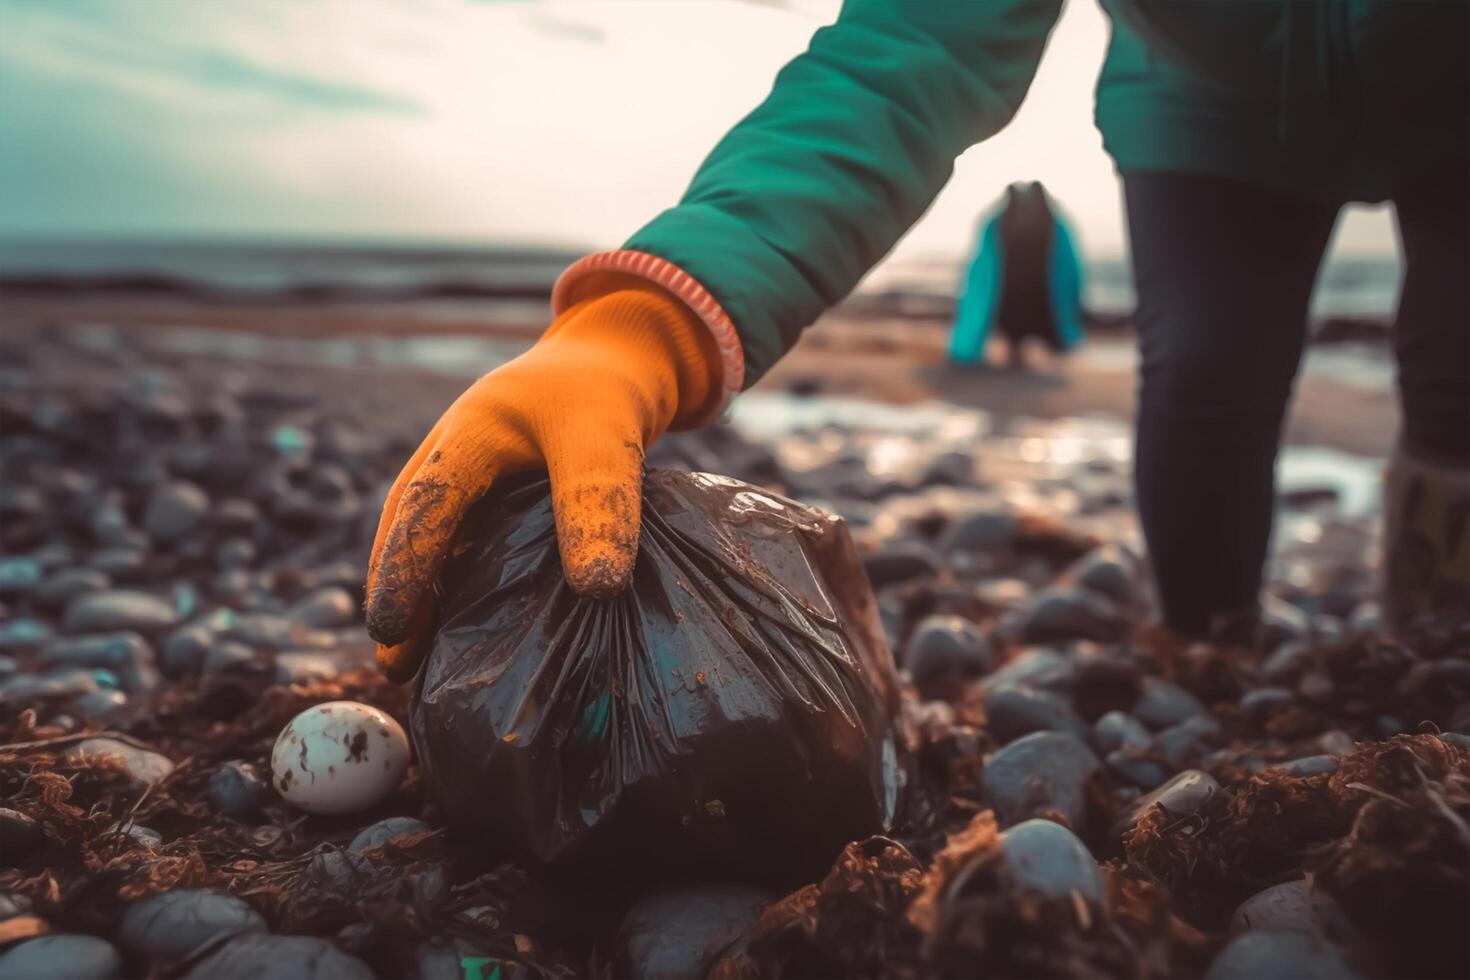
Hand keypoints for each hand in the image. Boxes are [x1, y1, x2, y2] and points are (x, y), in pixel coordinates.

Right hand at [365, 285, 718, 681]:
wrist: (612, 360)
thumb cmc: (605, 395)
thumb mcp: (606, 440)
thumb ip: (600, 504)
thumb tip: (597, 589)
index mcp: (470, 431)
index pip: (426, 503)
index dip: (405, 564)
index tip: (389, 626)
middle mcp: (451, 452)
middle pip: (405, 526)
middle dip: (395, 592)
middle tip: (391, 661)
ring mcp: (465, 475)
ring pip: (427, 537)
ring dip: (419, 594)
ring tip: (410, 662)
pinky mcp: (489, 496)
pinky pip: (459, 542)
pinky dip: (451, 583)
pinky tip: (459, 629)